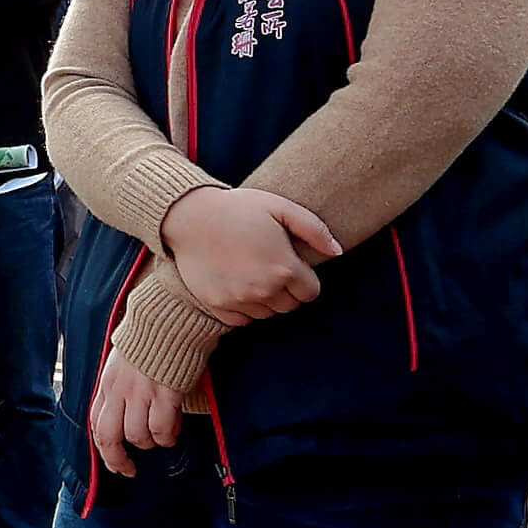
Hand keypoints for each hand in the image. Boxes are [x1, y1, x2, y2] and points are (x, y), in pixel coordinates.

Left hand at [87, 330, 183, 472]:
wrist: (171, 316)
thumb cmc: (152, 336)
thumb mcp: (123, 362)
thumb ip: (119, 387)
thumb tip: (123, 411)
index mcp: (107, 382)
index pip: (95, 424)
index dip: (103, 448)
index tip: (114, 461)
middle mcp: (119, 390)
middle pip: (108, 437)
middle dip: (117, 459)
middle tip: (129, 469)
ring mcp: (141, 393)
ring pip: (137, 436)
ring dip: (149, 442)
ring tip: (161, 437)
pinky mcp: (164, 394)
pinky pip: (161, 429)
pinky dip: (166, 436)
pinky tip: (173, 432)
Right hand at [160, 183, 342, 325]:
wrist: (189, 216)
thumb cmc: (238, 208)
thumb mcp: (280, 207)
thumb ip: (314, 229)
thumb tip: (338, 251)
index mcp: (284, 267)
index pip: (310, 292)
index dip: (305, 279)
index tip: (292, 266)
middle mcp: (264, 289)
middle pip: (290, 306)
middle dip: (287, 290)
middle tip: (272, 268)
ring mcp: (240, 300)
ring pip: (267, 314)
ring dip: (266, 300)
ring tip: (253, 274)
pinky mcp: (218, 305)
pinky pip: (242, 320)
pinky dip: (243, 309)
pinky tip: (237, 285)